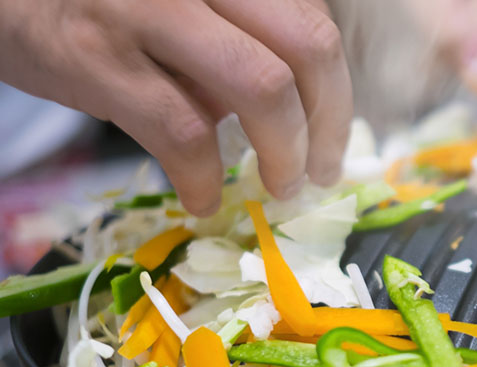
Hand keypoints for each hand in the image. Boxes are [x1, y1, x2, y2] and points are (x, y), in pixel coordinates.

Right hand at [0, 0, 352, 215]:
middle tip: (321, 171)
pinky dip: (203, 179)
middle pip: (310, 46)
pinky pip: (183, 132)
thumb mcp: (182, 3)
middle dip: (329, 122)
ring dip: (285, 154)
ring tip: (279, 187)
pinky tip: (200, 198)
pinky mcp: (99, 57)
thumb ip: (236, 39)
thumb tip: (292, 115)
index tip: (332, 135)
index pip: (314, 23)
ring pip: (262, 87)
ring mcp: (147, 8)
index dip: (337, 90)